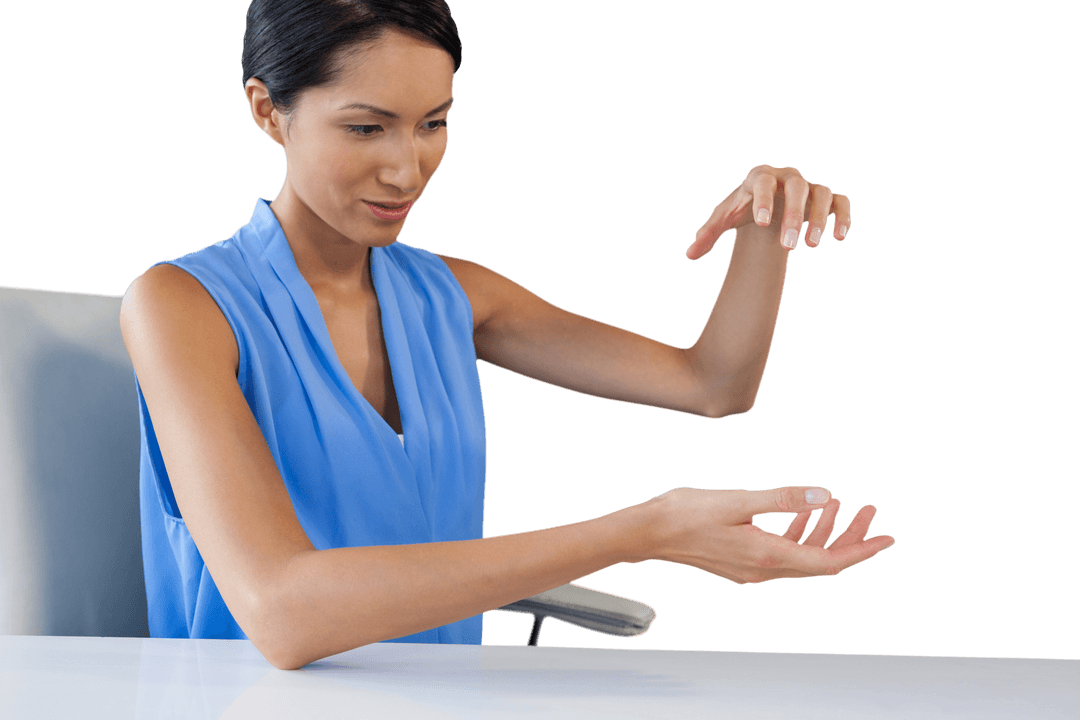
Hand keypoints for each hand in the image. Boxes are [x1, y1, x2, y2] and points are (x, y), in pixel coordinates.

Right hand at [641, 485, 894, 583]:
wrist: (649, 532)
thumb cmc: (686, 514)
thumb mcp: (737, 500)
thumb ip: (783, 499)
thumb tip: (824, 496)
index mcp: (766, 556)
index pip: (827, 561)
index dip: (860, 550)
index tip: (886, 539)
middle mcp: (763, 570)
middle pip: (820, 561)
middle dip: (848, 537)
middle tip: (869, 512)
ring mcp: (752, 570)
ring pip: (802, 557)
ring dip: (823, 533)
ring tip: (841, 506)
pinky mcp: (742, 563)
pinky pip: (783, 553)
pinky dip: (799, 534)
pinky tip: (803, 514)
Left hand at [685, 165, 851, 260]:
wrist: (765, 204)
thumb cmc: (743, 208)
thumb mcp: (724, 218)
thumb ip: (708, 234)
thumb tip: (690, 255)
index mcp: (758, 177)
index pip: (762, 182)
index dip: (764, 200)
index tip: (762, 223)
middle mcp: (786, 177)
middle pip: (796, 187)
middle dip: (794, 215)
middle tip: (788, 247)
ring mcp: (808, 186)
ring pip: (821, 193)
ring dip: (818, 218)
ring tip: (811, 246)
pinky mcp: (825, 198)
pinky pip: (840, 201)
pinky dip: (843, 216)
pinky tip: (839, 237)